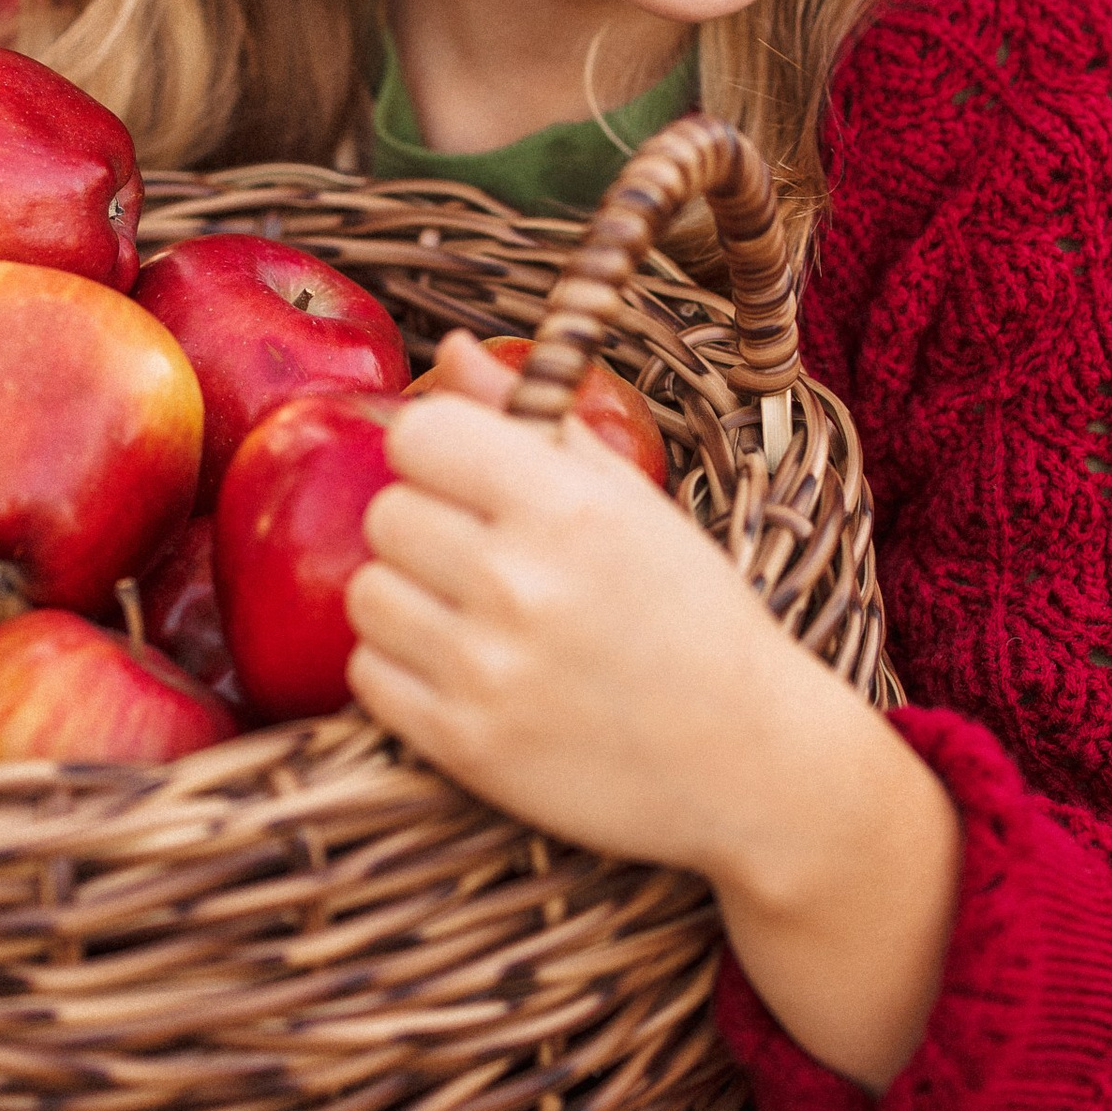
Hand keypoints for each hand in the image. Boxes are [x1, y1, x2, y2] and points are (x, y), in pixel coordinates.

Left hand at [348, 330, 788, 876]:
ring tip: (467, 616)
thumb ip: (539, 420)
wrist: (746, 759)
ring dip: (404, 599)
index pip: (420, 434)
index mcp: (566, 507)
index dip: (434, 451)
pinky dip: (401, 669)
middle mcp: (520, 582)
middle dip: (422, 527)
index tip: (462, 478)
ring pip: (365, 594)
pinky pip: (369, 675)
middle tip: (476, 557)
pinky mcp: (464, 744)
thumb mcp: (632, 502)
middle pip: (385, 513)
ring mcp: (487, 669)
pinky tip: (461, 670)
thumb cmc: (691, 617)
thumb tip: (450, 351)